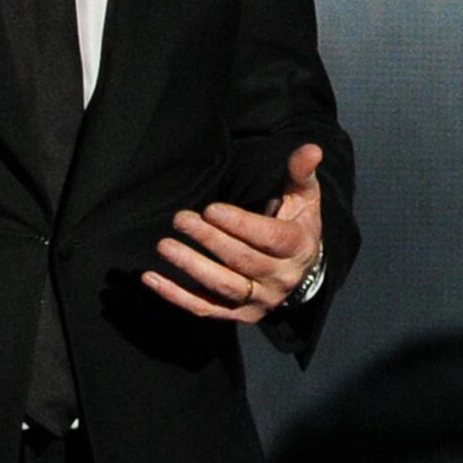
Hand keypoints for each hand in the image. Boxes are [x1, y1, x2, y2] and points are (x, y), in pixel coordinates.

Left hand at [144, 141, 328, 322]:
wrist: (302, 272)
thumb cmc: (296, 226)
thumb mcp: (304, 198)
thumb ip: (301, 173)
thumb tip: (311, 148)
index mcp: (298, 247)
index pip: (270, 238)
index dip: (240, 225)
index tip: (210, 210)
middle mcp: (281, 278)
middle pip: (242, 261)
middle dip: (209, 239)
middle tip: (181, 219)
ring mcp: (259, 300)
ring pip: (223, 286)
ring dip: (191, 267)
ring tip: (165, 246)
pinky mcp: (239, 314)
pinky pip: (205, 307)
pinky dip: (176, 296)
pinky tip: (151, 278)